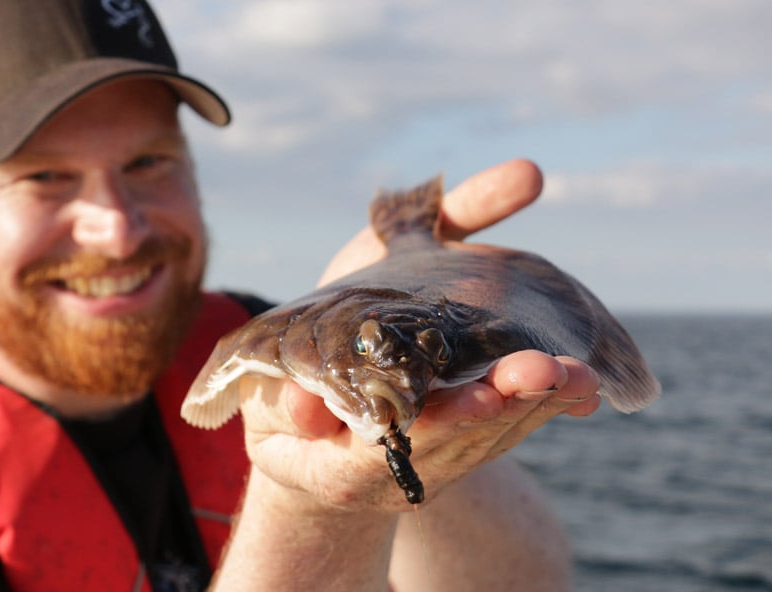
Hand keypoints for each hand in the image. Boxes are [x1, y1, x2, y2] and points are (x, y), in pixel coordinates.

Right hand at [240, 158, 600, 512]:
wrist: (313, 471)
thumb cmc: (283, 432)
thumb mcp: (267, 419)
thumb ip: (281, 409)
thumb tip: (304, 405)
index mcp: (349, 471)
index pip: (405, 444)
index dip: (445, 420)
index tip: (481, 394)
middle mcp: (407, 478)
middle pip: (466, 441)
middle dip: (509, 403)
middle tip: (547, 369)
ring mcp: (441, 470)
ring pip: (498, 437)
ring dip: (540, 404)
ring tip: (579, 370)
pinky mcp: (464, 454)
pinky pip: (509, 431)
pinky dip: (545, 406)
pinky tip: (578, 381)